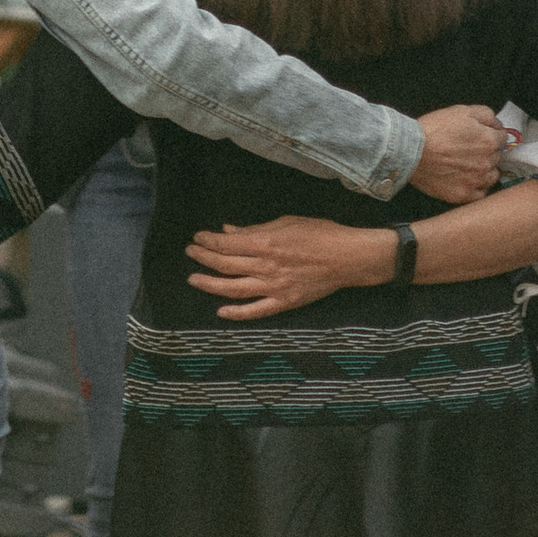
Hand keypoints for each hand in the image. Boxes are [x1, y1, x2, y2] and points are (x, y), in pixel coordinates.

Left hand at [186, 217, 388, 317]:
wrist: (347, 258)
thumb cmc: (319, 233)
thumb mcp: (284, 223)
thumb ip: (253, 230)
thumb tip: (229, 230)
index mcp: (265, 243)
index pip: (226, 243)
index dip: (208, 241)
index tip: (197, 238)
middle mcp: (266, 266)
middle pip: (225, 264)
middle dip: (203, 258)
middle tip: (190, 253)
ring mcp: (275, 287)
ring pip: (234, 288)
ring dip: (210, 284)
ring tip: (194, 279)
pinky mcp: (285, 302)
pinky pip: (257, 311)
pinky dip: (238, 313)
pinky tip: (221, 312)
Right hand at [413, 103, 503, 202]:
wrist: (411, 150)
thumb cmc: (434, 129)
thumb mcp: (461, 110)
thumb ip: (486, 114)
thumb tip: (497, 124)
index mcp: (489, 141)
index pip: (502, 137)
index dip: (491, 133)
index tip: (481, 135)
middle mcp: (488, 163)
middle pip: (497, 156)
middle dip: (487, 150)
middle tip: (469, 147)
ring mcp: (477, 181)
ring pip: (492, 175)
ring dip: (485, 169)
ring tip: (467, 163)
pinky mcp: (466, 195)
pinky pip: (481, 192)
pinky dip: (476, 186)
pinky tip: (464, 177)